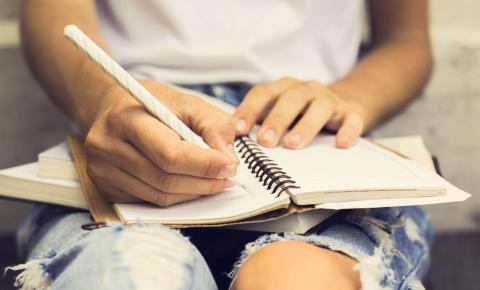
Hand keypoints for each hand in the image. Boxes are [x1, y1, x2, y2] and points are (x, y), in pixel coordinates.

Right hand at [85, 80, 238, 205]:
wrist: (111, 108)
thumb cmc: (152, 104)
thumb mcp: (186, 102)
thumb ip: (213, 125)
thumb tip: (229, 159)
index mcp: (126, 119)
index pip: (169, 154)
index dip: (205, 164)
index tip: (230, 165)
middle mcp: (107, 146)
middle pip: (165, 179)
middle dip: (204, 182)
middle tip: (228, 177)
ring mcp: (101, 170)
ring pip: (159, 196)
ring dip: (194, 193)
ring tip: (214, 181)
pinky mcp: (104, 188)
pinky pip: (150, 201)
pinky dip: (176, 197)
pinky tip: (189, 184)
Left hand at [234, 77, 366, 148]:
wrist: (345, 102)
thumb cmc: (302, 112)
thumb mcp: (279, 111)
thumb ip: (259, 122)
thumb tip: (231, 141)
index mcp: (283, 88)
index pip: (263, 94)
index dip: (249, 111)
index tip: (238, 130)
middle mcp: (305, 90)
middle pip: (290, 99)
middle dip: (276, 120)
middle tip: (265, 141)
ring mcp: (329, 99)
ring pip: (319, 107)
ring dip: (305, 125)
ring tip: (294, 145)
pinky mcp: (351, 112)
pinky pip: (351, 120)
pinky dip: (347, 130)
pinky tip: (341, 143)